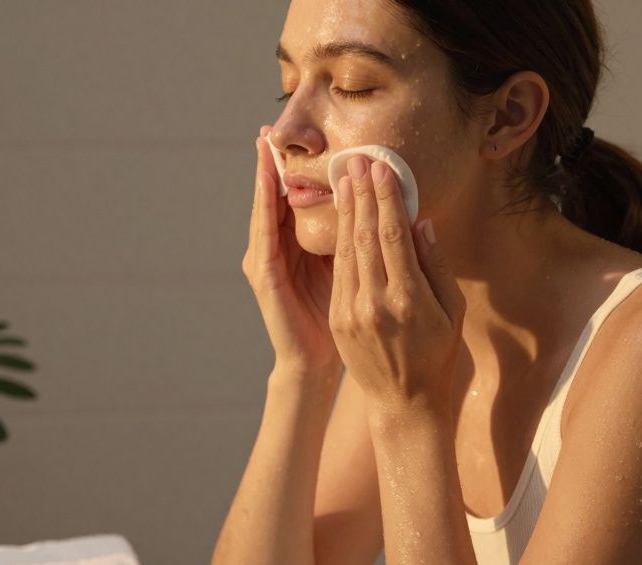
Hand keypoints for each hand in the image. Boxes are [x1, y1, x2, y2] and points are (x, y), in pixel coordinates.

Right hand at [242, 124, 338, 374]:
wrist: (317, 361)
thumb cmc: (339, 318)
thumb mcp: (348, 268)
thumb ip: (354, 237)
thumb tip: (378, 203)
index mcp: (296, 246)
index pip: (295, 199)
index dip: (295, 169)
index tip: (301, 136)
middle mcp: (275, 249)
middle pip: (273, 197)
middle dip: (271, 162)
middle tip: (270, 126)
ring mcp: (265, 260)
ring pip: (265, 208)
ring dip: (263, 175)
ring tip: (264, 143)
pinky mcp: (263, 275)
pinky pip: (264, 232)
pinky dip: (264, 204)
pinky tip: (268, 181)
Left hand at [329, 156, 466, 414]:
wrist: (404, 402)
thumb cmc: (438, 354)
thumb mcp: (452, 312)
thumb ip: (436, 266)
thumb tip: (419, 222)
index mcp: (409, 300)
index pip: (393, 237)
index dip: (386, 199)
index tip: (382, 168)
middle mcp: (376, 304)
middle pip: (365, 237)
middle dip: (361, 195)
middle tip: (358, 159)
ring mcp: (352, 312)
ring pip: (347, 250)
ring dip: (346, 211)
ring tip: (346, 178)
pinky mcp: (338, 318)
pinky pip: (339, 270)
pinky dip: (339, 239)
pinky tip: (340, 216)